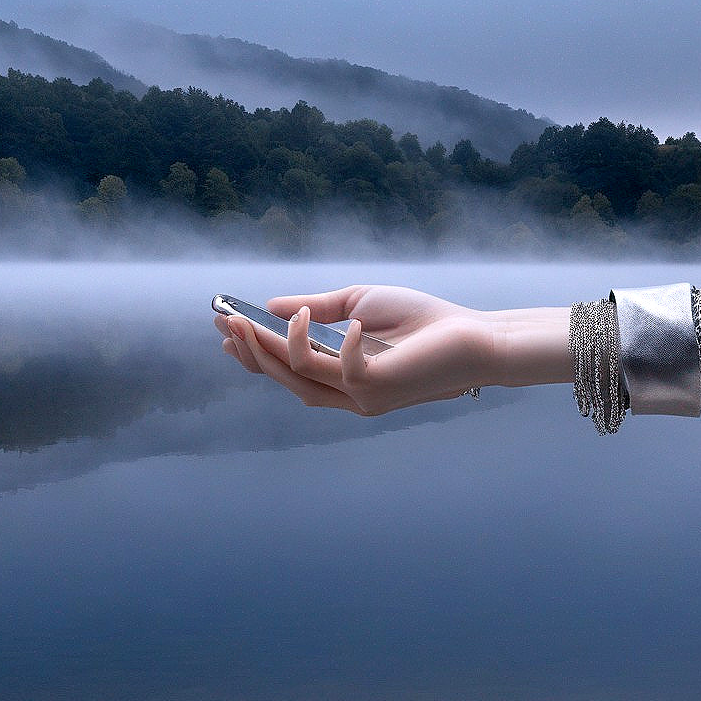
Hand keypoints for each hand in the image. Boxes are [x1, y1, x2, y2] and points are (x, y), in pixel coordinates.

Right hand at [214, 285, 572, 415]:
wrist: (474, 337)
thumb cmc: (421, 321)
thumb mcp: (359, 304)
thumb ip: (318, 307)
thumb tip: (274, 306)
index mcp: (339, 377)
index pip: (286, 369)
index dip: (252, 350)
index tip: (226, 325)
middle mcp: (346, 394)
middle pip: (283, 378)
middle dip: (251, 350)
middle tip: (227, 321)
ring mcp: (361, 396)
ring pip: (301, 376)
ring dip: (274, 346)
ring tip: (254, 318)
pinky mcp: (379, 387)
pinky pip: (343, 369)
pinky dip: (338, 345)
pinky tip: (349, 324)